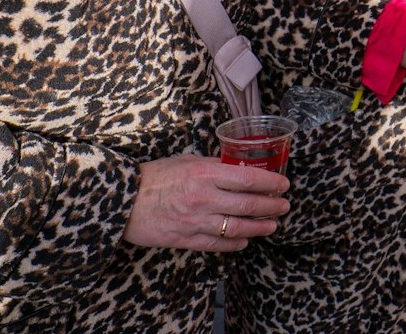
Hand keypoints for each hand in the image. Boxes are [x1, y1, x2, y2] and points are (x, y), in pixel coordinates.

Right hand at [122, 154, 291, 251]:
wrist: (121, 201)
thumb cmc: (153, 177)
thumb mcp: (185, 161)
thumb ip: (212, 166)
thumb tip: (237, 168)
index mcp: (204, 173)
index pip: (247, 178)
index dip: (270, 183)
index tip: (283, 184)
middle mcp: (203, 198)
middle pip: (248, 205)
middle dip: (271, 207)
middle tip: (284, 206)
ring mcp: (195, 221)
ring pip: (237, 228)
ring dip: (259, 228)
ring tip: (272, 225)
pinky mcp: (186, 239)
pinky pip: (217, 244)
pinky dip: (235, 243)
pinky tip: (245, 240)